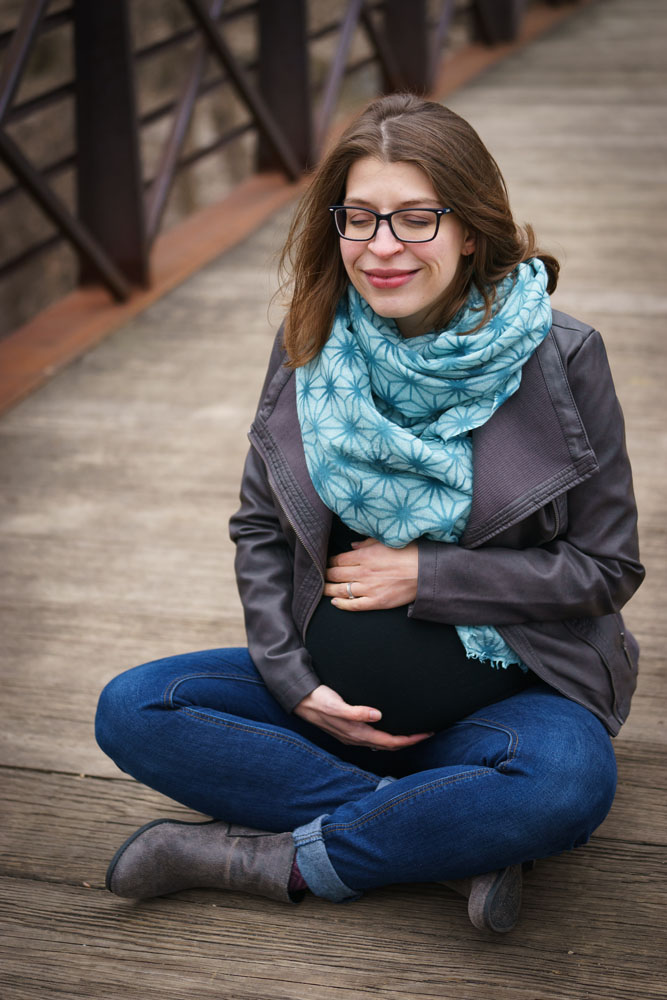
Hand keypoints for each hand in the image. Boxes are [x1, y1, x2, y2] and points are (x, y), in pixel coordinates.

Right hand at [294, 684, 431, 749]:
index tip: (425, 733)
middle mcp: (356, 738)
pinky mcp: (349, 730)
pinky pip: (373, 739)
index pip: (389, 742)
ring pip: (381, 744)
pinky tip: (390, 730)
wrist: (300, 701)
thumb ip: (355, 712)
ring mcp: (352, 736)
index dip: (409, 740)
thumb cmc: (318, 700)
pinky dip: (387, 737)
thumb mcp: (336, 704)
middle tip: (427, 733)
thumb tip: (377, 715)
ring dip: (399, 740)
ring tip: (414, 733)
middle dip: (409, 741)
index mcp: (356, 734)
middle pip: (389, 746)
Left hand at [324, 537, 418, 610]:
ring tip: (321, 588)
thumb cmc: (410, 552)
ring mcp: (369, 589)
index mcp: (365, 556)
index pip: (338, 559)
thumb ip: (367, 543)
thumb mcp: (387, 541)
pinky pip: (354, 605)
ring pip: (340, 590)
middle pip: (336, 574)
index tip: (325, 562)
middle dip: (325, 574)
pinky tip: (335, 602)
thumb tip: (352, 546)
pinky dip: (342, 604)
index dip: (329, 561)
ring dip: (328, 589)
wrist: (426, 572)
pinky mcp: (376, 602)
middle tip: (319, 575)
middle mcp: (363, 572)